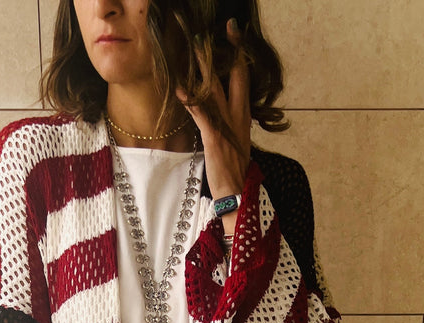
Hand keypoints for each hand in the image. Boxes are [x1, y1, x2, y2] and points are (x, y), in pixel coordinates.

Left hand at [174, 18, 251, 212]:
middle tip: (226, 27)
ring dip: (205, 66)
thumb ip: (229, 124)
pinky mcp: (214, 138)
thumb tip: (219, 111)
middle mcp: (238, 116)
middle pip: (236, 76)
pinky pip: (201, 113)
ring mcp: (227, 126)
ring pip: (216, 88)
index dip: (240, 55)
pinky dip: (190, 99)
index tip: (235, 34)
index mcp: (244, 116)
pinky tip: (179, 85)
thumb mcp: (236, 143)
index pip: (243, 79)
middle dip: (232, 50)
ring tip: (196, 45)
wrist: (237, 194)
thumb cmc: (233, 173)